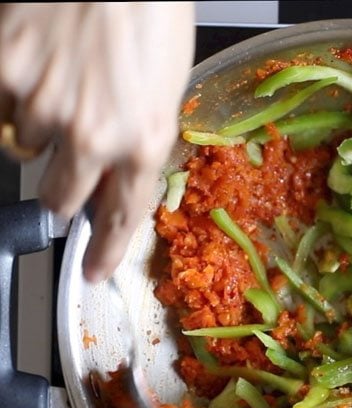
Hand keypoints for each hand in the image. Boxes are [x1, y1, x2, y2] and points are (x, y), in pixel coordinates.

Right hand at [0, 2, 194, 281]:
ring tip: (63, 84)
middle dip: (65, 188)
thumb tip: (118, 182)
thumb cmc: (151, 16)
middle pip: (61, 198)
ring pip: (27, 149)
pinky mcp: (5, 71)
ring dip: (42, 129)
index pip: (121, 219)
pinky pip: (1, 109)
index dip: (105, 252)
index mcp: (144, 143)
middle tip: (71, 157)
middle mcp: (93, 135)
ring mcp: (44, 104)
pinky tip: (39, 68)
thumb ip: (140, 145)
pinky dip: (15, 96)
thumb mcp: (166, 93)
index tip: (94, 270)